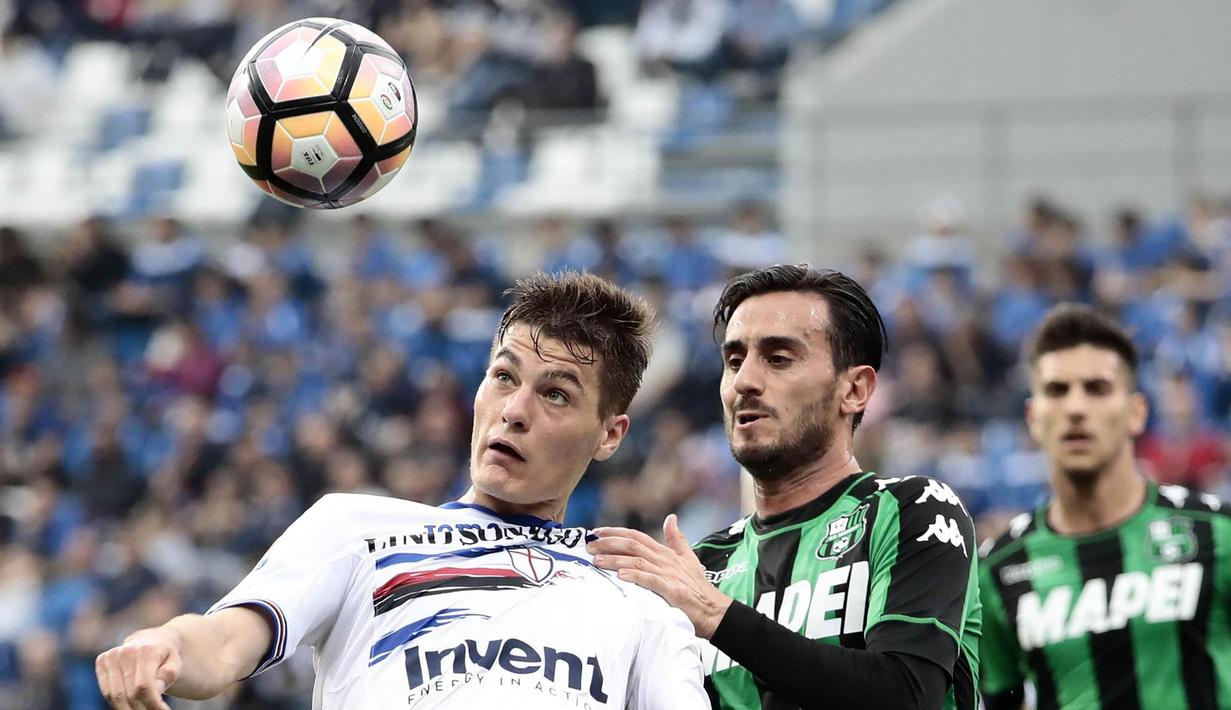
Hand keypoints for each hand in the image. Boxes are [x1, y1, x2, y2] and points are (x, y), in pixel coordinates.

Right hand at [96, 627, 182, 709]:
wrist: (150, 640)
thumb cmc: (165, 657)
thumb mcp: (175, 663)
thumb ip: (168, 675)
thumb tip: (156, 689)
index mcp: (147, 650)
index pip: (144, 686)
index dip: (152, 704)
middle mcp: (126, 651)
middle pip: (129, 693)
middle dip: (142, 709)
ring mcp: (111, 655)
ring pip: (115, 695)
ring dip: (128, 709)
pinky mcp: (102, 660)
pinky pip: (106, 691)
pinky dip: (117, 703)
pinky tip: (131, 705)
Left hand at [588, 514, 732, 638]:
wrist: (713, 610)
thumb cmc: (698, 587)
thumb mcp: (687, 558)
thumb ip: (676, 539)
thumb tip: (671, 517)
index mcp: (665, 553)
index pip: (636, 536)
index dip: (615, 532)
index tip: (596, 532)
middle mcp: (664, 560)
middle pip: (632, 545)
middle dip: (608, 543)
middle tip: (588, 546)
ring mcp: (668, 574)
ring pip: (637, 561)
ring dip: (615, 560)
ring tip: (596, 560)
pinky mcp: (671, 589)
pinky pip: (650, 580)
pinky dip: (635, 576)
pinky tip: (620, 575)